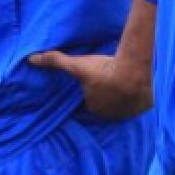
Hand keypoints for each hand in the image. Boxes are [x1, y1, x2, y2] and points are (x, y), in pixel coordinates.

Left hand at [28, 51, 151, 119]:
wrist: (133, 72)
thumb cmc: (103, 71)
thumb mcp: (77, 65)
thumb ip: (54, 61)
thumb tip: (30, 59)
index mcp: (94, 108)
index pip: (91, 101)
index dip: (92, 90)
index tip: (96, 81)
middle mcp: (110, 115)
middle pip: (107, 104)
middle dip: (108, 94)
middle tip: (110, 78)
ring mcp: (128, 112)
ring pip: (124, 105)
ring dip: (123, 96)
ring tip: (124, 82)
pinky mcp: (144, 107)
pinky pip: (140, 103)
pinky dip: (139, 97)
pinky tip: (138, 86)